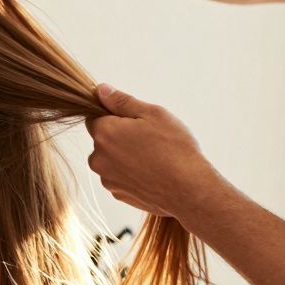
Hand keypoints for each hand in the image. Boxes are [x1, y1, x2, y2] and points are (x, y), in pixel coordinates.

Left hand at [85, 84, 216, 218]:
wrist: (189, 190)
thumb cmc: (174, 149)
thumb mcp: (153, 114)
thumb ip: (122, 102)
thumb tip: (101, 90)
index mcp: (104, 133)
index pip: (94, 117)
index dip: (114, 116)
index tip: (134, 122)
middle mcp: (98, 158)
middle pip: (102, 140)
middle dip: (119, 137)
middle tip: (148, 139)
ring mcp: (107, 179)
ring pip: (110, 160)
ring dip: (124, 156)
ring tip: (152, 158)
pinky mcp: (117, 194)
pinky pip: (119, 177)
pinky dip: (130, 173)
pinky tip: (151, 173)